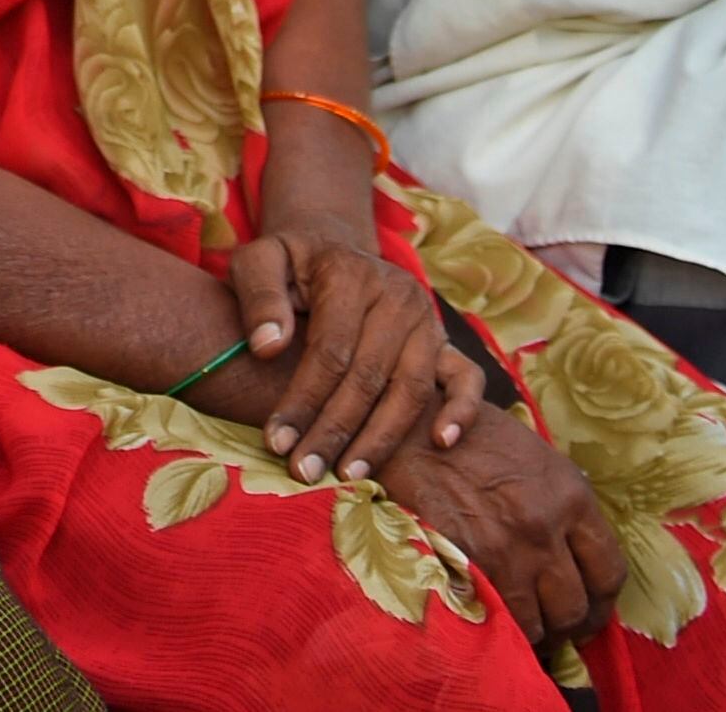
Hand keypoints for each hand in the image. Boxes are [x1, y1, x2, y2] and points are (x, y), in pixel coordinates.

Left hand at [225, 229, 467, 484]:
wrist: (332, 251)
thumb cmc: (289, 265)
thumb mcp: (259, 261)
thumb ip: (260, 296)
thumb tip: (267, 346)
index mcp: (350, 273)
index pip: (329, 351)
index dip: (303, 400)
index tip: (276, 441)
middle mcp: (397, 296)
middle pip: (368, 377)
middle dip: (334, 431)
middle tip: (305, 472)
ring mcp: (427, 321)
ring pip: (411, 389)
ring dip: (381, 438)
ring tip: (351, 475)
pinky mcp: (446, 343)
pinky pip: (467, 379)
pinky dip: (461, 411)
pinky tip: (440, 443)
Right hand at [372, 417, 621, 651]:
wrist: (404, 427)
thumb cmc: (467, 434)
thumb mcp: (532, 455)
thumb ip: (561, 502)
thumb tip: (577, 548)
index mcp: (571, 496)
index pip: (610, 574)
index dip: (601, 602)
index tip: (588, 608)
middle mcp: (546, 528)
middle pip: (576, 607)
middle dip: (566, 624)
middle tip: (552, 626)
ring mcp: (505, 551)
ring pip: (537, 625)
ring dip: (531, 633)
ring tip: (520, 628)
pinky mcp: (465, 566)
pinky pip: (494, 621)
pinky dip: (496, 629)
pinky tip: (491, 622)